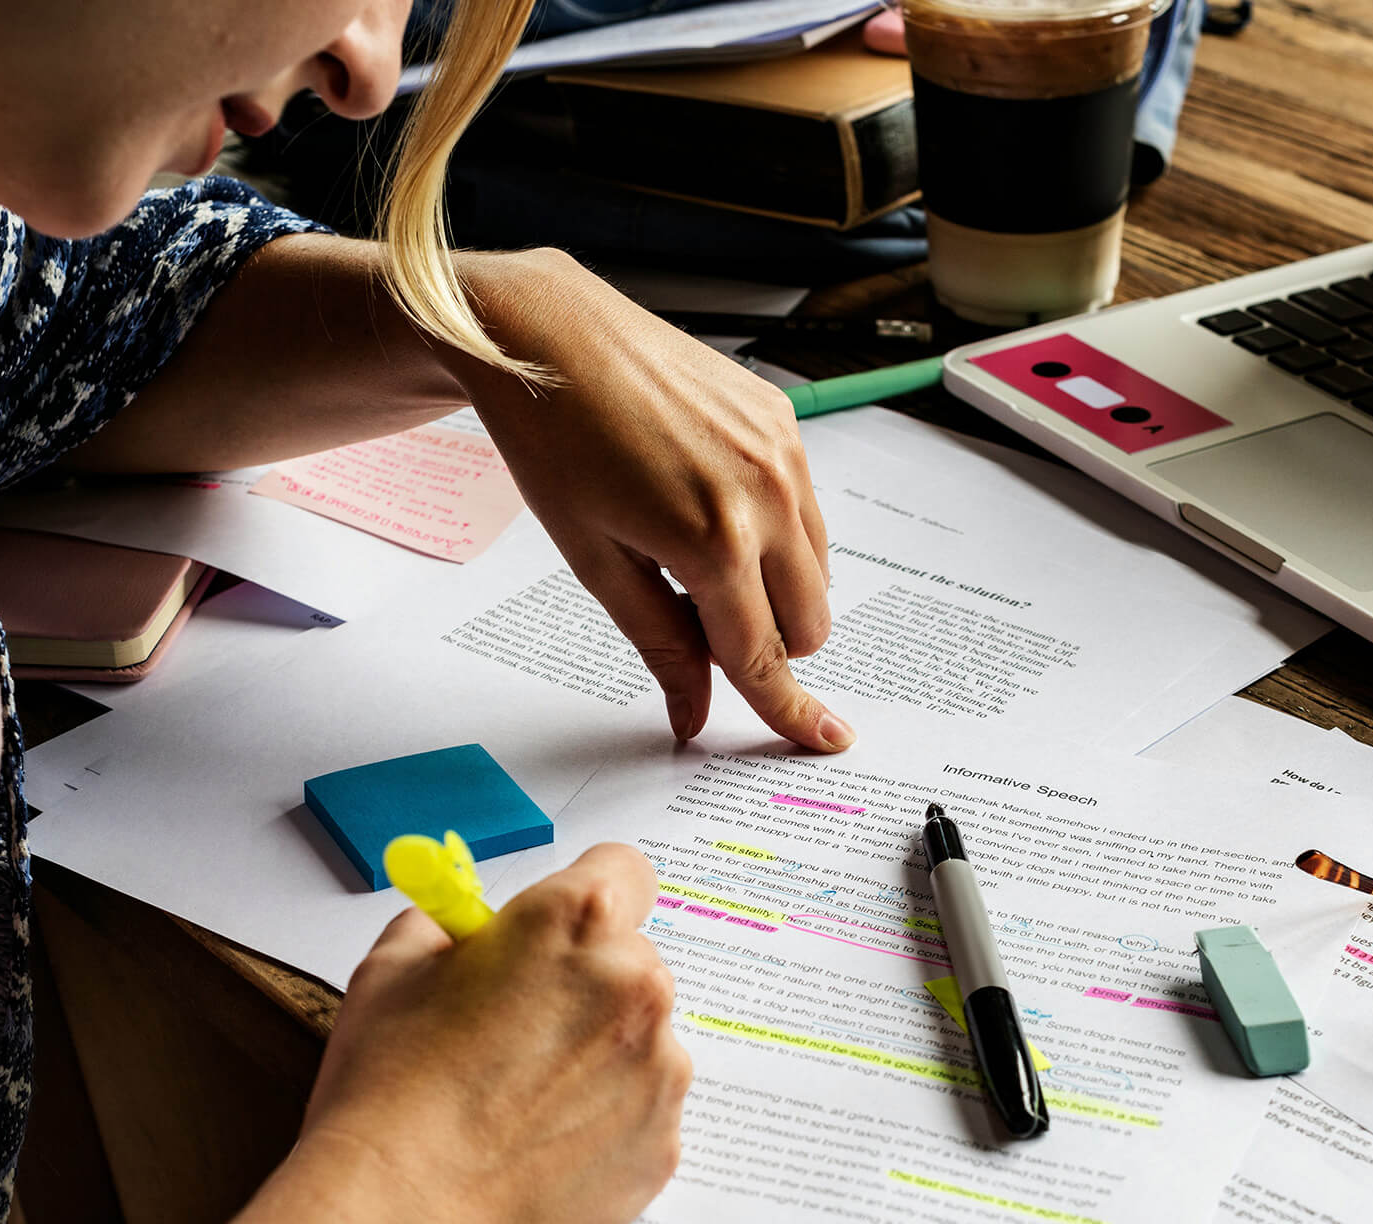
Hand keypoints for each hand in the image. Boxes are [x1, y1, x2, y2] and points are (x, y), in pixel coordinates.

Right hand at [307, 842, 690, 1223]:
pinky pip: (643, 1110)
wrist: (400, 1220)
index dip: (585, 895)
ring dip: (599, 1054)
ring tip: (520, 1101)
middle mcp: (636, 985)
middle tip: (518, 1030)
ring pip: (641, 1038)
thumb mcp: (391, 970)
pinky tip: (540, 1145)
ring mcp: (660, 1069)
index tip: (561, 929)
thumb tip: (466, 926)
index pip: (623, 870)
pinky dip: (606, 1120)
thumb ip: (446, 925)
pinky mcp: (663, 1142)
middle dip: (584, 984)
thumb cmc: (388, 1094)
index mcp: (574, 922)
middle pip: (632, 960)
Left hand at [450, 250, 853, 751]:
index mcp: (714, 541)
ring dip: (772, 587)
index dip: (787, 709)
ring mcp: (783, 453)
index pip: (763, 655)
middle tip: (692, 613)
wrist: (551, 336)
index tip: (821, 739)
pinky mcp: (784, 421)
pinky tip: (705, 499)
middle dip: (763, 640)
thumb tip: (693, 712)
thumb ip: (659, 643)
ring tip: (690, 548)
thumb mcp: (596, 562)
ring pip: (816, 569)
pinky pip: (805, 510)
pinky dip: (772, 530)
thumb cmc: (555, 440)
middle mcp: (766, 495)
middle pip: (807, 622)